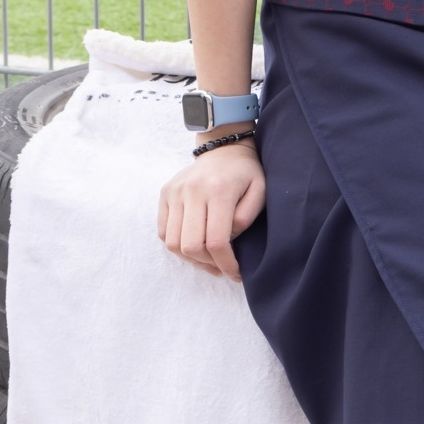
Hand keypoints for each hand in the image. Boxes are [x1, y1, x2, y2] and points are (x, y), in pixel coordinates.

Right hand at [157, 142, 265, 280]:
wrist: (224, 149)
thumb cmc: (246, 174)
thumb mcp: (260, 191)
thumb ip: (246, 218)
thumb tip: (228, 239)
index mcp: (218, 190)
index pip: (216, 241)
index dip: (226, 263)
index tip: (235, 273)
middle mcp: (192, 191)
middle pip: (191, 246)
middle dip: (208, 264)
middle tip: (222, 266)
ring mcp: (174, 192)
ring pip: (173, 243)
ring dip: (191, 259)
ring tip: (208, 259)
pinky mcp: (165, 194)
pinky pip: (163, 232)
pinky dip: (177, 245)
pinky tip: (195, 245)